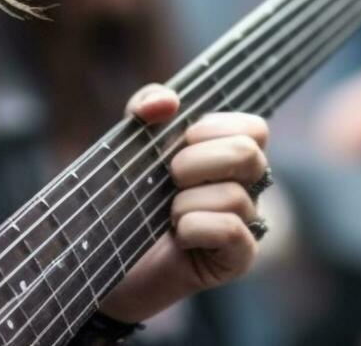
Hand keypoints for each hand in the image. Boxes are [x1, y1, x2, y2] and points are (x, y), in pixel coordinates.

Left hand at [98, 84, 268, 323]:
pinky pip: (231, 231)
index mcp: (229, 156)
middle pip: (249, 154)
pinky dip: (196, 227)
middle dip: (198, 160)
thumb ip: (145, 107)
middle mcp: (246, 187)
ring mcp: (246, 225)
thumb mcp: (130, 141)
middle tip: (170, 175)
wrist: (104, 257)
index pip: (255, 128)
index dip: (217, 126)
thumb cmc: (127, 196)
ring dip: (186, 202)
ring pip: (234, 196)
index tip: (183, 139)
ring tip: (167, 215)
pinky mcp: (237, 259)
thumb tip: (168, 101)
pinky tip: (179, 236)